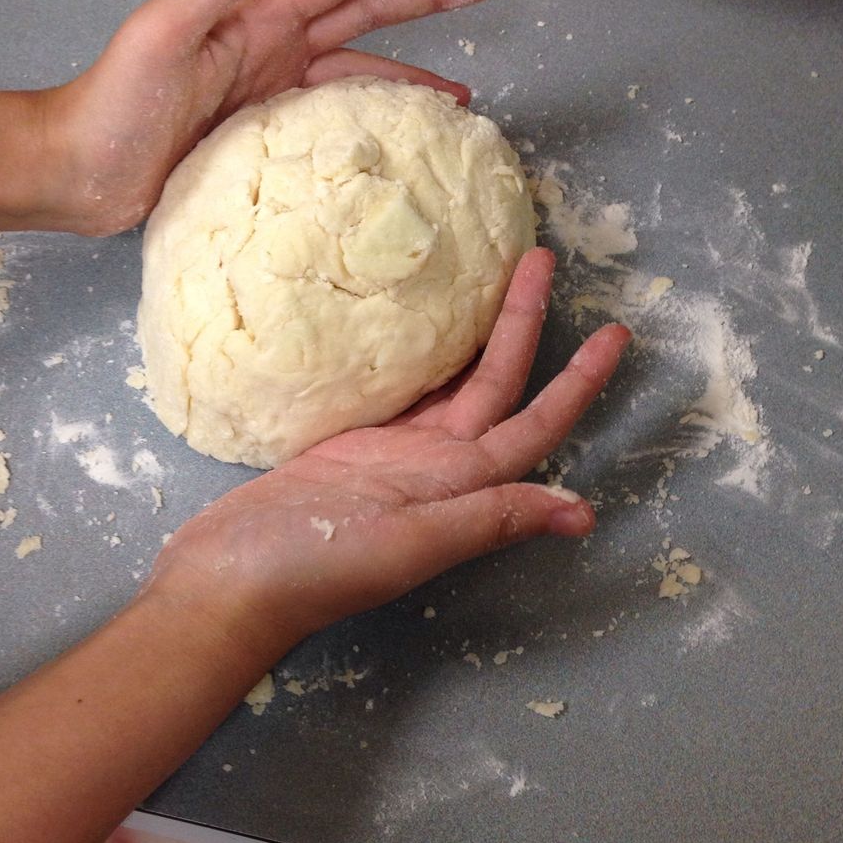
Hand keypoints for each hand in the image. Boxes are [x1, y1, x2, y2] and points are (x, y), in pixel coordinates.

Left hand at [45, 0, 494, 235]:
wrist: (80, 171)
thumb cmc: (114, 101)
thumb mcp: (164, 28)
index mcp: (259, 18)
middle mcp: (276, 50)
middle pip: (368, 14)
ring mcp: (274, 97)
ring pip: (360, 74)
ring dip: (411, 76)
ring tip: (464, 93)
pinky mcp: (267, 142)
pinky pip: (335, 126)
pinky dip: (372, 126)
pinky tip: (400, 139)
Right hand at [151, 250, 630, 648]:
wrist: (226, 583)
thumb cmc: (309, 568)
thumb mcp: (407, 545)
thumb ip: (486, 519)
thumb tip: (581, 513)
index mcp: (457, 490)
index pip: (533, 428)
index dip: (577, 385)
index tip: (616, 334)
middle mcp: (434, 470)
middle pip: (495, 387)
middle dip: (525, 326)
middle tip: (543, 259)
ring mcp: (389, 454)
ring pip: (451, 383)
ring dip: (480, 334)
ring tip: (495, 275)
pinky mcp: (345, 442)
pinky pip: (399, 389)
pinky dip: (420, 354)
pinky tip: (423, 320)